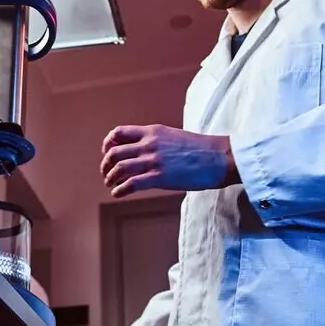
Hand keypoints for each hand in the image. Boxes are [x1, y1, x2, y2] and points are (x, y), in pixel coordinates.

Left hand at [100, 124, 237, 198]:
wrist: (219, 157)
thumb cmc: (201, 149)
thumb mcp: (173, 137)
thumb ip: (156, 141)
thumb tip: (144, 153)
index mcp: (152, 131)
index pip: (119, 133)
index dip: (108, 144)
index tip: (107, 153)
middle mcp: (149, 144)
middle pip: (115, 152)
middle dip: (106, 165)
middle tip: (106, 173)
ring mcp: (154, 160)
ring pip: (120, 168)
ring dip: (110, 178)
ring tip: (111, 184)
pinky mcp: (159, 177)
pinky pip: (131, 184)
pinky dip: (120, 190)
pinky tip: (118, 194)